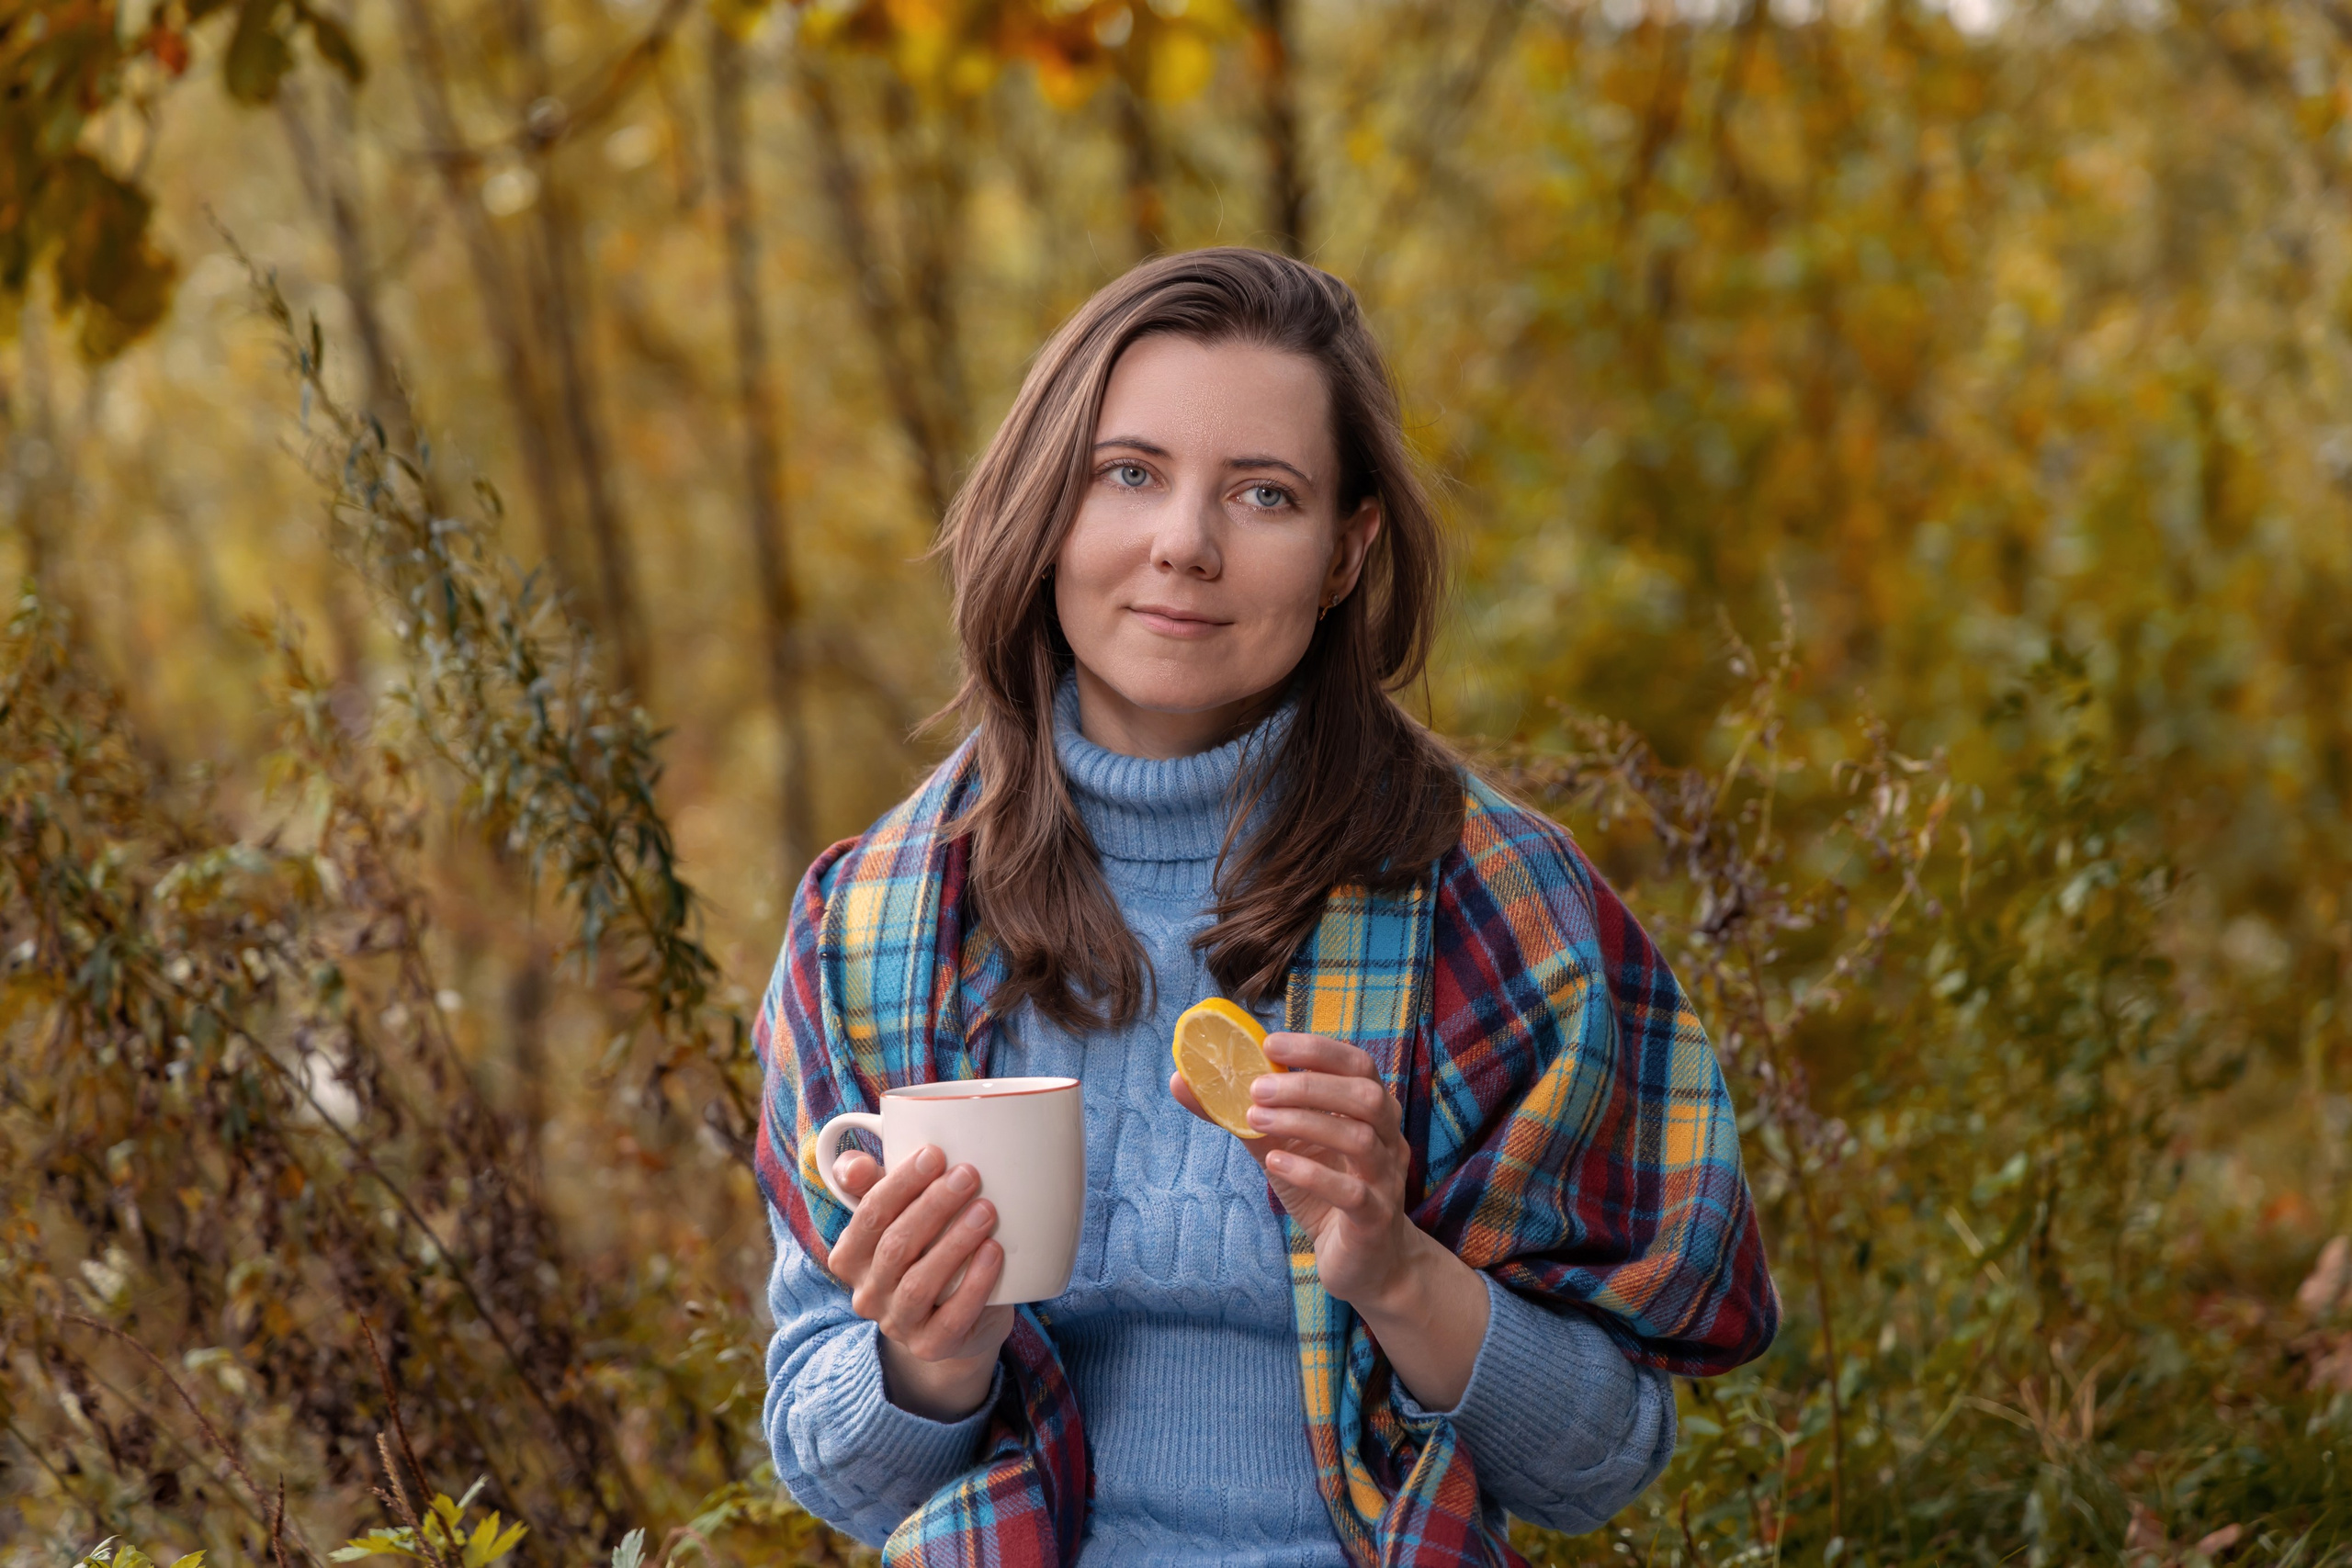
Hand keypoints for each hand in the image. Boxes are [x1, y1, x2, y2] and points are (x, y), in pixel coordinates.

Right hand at [825, 1144, 1015, 1419]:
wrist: (957, 1321)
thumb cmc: (926, 1252)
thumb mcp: (900, 1216)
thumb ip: (874, 1185)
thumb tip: (853, 1163)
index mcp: (851, 1257)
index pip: (869, 1216)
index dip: (899, 1183)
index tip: (935, 1154)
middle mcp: (867, 1294)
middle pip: (895, 1246)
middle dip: (932, 1206)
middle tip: (968, 1175)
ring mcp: (897, 1324)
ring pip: (919, 1283)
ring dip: (954, 1242)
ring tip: (986, 1210)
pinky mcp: (931, 1346)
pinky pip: (951, 1317)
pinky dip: (974, 1283)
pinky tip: (994, 1252)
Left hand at [1172, 1031, 1419, 1305]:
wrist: (1363, 1263)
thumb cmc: (1324, 1194)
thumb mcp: (1280, 1147)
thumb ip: (1241, 1114)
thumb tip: (1181, 1081)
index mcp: (1370, 1112)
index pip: (1356, 1063)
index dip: (1316, 1049)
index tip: (1270, 1044)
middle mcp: (1387, 1139)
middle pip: (1365, 1095)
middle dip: (1307, 1086)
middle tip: (1256, 1089)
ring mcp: (1385, 1179)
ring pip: (1358, 1138)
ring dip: (1302, 1123)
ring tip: (1256, 1121)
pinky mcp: (1374, 1219)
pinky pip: (1351, 1192)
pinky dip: (1310, 1173)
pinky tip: (1276, 1164)